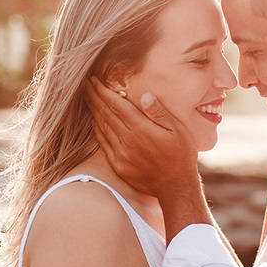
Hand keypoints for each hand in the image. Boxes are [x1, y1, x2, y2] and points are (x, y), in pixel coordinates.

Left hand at [85, 77, 198, 199]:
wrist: (175, 187)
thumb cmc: (180, 156)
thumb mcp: (178, 130)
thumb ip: (159, 112)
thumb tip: (144, 96)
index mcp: (141, 129)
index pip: (116, 104)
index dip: (103, 91)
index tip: (94, 80)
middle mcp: (127, 140)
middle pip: (105, 113)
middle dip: (94, 96)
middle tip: (85, 84)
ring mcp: (120, 154)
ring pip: (102, 127)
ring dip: (93, 111)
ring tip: (88, 98)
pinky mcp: (118, 165)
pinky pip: (103, 143)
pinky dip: (97, 130)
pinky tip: (94, 121)